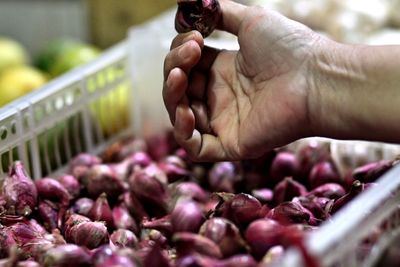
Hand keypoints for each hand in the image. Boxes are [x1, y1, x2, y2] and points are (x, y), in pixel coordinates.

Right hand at [163, 0, 320, 160]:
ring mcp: (225, 122)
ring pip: (182, 117)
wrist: (315, 77)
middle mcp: (221, 97)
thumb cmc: (290, 49)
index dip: (180, 52)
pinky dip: (183, 131)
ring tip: (180, 76)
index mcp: (224, 71)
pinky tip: (186, 110)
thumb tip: (193, 2)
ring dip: (172, 96)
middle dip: (173, 68)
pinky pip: (197, 147)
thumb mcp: (251, 21)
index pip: (186, 66)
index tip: (195, 37)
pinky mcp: (231, 144)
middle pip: (179, 89)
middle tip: (189, 52)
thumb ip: (220, 14)